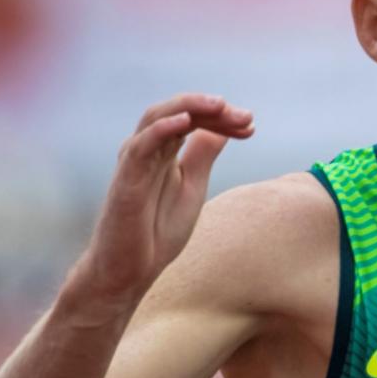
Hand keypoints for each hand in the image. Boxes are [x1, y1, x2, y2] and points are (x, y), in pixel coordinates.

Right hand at [74, 93, 253, 309]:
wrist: (130, 272)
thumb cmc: (156, 232)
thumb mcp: (192, 188)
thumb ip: (202, 156)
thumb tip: (223, 129)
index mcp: (165, 152)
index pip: (193, 120)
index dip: (222, 118)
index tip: (251, 126)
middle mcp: (147, 150)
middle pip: (177, 112)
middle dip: (213, 110)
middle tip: (246, 117)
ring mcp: (134, 163)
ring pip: (156, 118)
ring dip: (189, 107)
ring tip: (219, 105)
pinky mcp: (125, 181)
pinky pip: (140, 146)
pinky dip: (161, 129)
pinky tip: (185, 121)